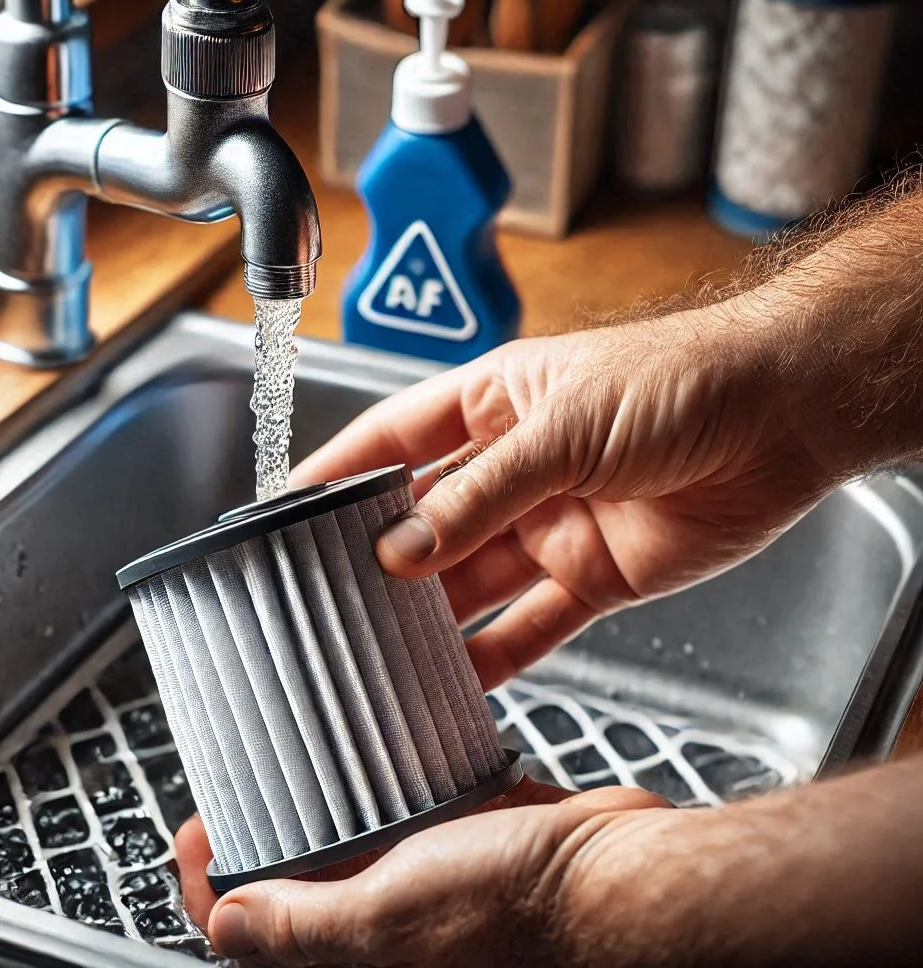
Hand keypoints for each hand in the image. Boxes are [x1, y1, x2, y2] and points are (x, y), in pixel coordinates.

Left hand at [175, 774, 571, 935]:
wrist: (617, 877)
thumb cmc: (522, 911)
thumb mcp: (389, 919)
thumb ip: (304, 925)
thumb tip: (226, 927)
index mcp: (366, 957)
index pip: (260, 934)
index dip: (212, 885)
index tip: (192, 831)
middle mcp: (390, 925)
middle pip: (300, 886)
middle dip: (259, 838)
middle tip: (232, 786)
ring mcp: (427, 879)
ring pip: (351, 840)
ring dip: (318, 805)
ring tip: (287, 756)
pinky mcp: (463, 840)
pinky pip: (408, 810)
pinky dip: (382, 782)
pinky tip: (367, 744)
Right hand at [292, 317, 830, 689]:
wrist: (782, 418)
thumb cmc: (677, 381)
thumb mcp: (563, 425)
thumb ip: (480, 493)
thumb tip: (402, 549)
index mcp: (492, 407)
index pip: (390, 441)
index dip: (335, 473)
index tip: (281, 510)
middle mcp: (513, 470)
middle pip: (423, 521)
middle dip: (375, 557)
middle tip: (321, 598)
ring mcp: (550, 525)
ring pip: (469, 581)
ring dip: (427, 615)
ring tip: (373, 649)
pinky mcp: (594, 575)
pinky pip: (531, 624)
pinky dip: (496, 654)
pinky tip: (454, 681)